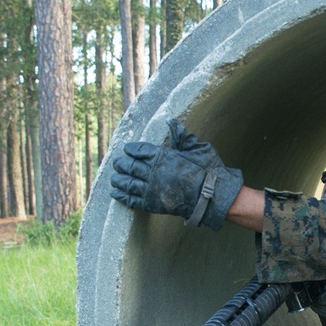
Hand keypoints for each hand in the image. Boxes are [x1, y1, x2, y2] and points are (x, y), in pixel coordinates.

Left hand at [110, 123, 243, 229]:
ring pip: (127, 183)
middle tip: (116, 163)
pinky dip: (122, 196)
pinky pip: (132, 200)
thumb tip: (171, 122)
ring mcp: (151, 189)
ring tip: (114, 178)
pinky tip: (116, 194)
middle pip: (130, 166)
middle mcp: (153, 171)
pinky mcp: (152, 204)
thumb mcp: (198, 148)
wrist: (212, 197)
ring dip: (118, 180)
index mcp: (162, 156)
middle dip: (121, 164)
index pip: (139, 150)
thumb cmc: (208, 171)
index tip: (127, 149)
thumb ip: (182, 135)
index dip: (131, 149)